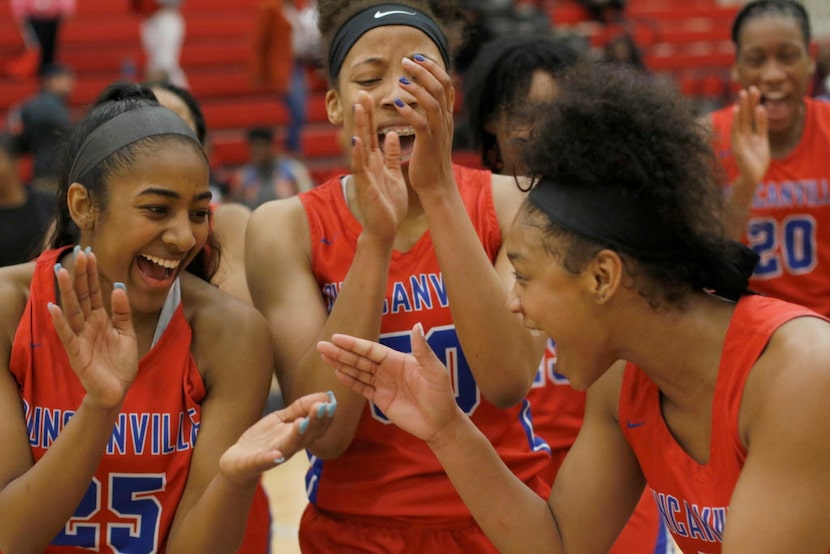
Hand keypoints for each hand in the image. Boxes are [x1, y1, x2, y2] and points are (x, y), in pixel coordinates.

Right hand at [49, 248, 137, 409]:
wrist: (117, 390)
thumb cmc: (120, 363)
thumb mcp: (127, 333)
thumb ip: (123, 312)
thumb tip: (118, 287)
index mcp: (101, 319)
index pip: (94, 291)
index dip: (92, 273)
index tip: (89, 253)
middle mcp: (88, 324)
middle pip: (83, 296)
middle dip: (81, 275)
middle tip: (79, 253)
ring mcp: (80, 337)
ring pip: (73, 310)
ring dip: (68, 292)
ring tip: (63, 272)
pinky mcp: (76, 352)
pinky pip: (67, 335)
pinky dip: (60, 321)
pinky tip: (53, 307)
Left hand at [218, 391, 335, 483]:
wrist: (237, 462)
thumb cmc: (263, 439)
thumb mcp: (281, 419)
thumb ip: (300, 408)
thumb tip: (325, 396)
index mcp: (298, 437)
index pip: (317, 428)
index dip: (326, 417)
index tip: (332, 402)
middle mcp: (289, 447)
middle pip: (307, 435)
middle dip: (316, 421)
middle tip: (324, 406)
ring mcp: (273, 456)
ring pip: (289, 446)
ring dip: (298, 435)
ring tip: (303, 421)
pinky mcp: (255, 462)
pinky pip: (263, 461)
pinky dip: (270, 458)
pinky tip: (276, 454)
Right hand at [317, 324, 459, 442]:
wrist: (440, 424)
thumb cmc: (441, 395)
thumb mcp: (435, 371)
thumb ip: (423, 350)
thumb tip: (417, 325)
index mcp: (398, 360)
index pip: (371, 350)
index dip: (353, 344)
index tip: (336, 337)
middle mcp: (388, 370)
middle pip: (360, 359)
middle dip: (341, 353)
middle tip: (321, 345)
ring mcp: (383, 385)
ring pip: (358, 372)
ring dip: (341, 364)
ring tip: (324, 356)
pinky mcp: (381, 400)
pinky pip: (362, 388)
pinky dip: (350, 382)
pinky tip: (338, 374)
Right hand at [351, 90, 407, 242]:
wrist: (386, 228)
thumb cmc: (389, 204)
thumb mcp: (394, 174)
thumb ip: (392, 155)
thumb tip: (394, 134)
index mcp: (375, 161)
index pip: (372, 133)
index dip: (370, 115)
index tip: (370, 95)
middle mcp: (367, 164)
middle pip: (364, 134)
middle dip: (363, 114)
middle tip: (361, 92)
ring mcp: (364, 174)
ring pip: (360, 147)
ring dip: (358, 127)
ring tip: (358, 108)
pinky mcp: (364, 186)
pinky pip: (360, 168)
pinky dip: (358, 154)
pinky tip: (357, 141)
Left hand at [395, 55, 454, 195]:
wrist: (436, 187)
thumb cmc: (430, 162)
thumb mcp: (434, 134)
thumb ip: (431, 116)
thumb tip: (424, 100)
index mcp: (446, 118)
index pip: (445, 85)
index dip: (433, 68)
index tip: (418, 58)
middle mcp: (445, 122)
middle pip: (440, 87)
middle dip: (423, 70)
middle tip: (406, 60)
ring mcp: (438, 132)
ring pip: (433, 102)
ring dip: (416, 87)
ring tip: (401, 78)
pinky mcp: (428, 144)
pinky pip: (421, 123)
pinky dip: (409, 111)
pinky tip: (397, 104)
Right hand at [732, 86, 769, 187]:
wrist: (752, 177)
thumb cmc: (756, 161)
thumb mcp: (762, 140)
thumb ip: (761, 126)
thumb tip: (761, 108)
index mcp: (748, 133)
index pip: (750, 115)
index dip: (752, 103)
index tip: (754, 90)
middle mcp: (742, 135)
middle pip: (745, 115)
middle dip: (747, 102)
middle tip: (749, 87)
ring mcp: (739, 140)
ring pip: (741, 120)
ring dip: (742, 107)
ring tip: (744, 94)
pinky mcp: (737, 146)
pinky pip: (737, 131)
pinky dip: (737, 120)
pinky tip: (738, 109)